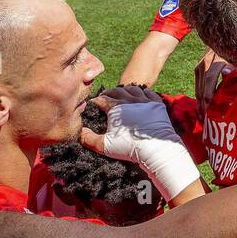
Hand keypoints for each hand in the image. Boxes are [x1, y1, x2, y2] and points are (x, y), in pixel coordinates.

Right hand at [93, 85, 199, 201]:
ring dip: (125, 91)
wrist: (155, 148)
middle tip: (105, 98)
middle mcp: (129, 99)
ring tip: (122, 94)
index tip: (93, 105)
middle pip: (116, 91)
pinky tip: (140, 95)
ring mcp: (144, 100)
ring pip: (132, 89)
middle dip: (108, 94)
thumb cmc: (129, 147)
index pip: (101, 99)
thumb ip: (88, 138)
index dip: (95, 102)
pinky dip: (142, 92)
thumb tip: (79, 132)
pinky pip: (148, 92)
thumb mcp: (104, 145)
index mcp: (115, 107)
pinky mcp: (156, 103)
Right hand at [194, 49, 229, 121]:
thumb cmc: (236, 49)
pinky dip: (200, 98)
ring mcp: (199, 67)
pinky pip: (198, 86)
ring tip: (204, 119)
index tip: (211, 113)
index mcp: (213, 63)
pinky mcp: (198, 68)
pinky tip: (202, 109)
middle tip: (207, 122)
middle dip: (203, 107)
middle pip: (201, 90)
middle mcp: (203, 65)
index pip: (209, 84)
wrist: (223, 36)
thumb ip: (235, 69)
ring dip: (201, 104)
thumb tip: (228, 75)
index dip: (209, 100)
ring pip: (198, 90)